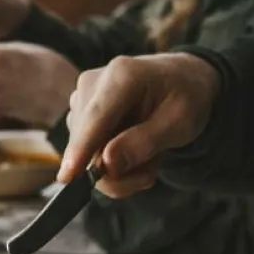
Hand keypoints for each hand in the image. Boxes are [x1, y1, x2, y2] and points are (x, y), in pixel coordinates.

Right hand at [59, 53, 220, 196]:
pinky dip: (109, 161)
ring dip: (116, 168)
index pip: (96, 117)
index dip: (81, 148)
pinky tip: (132, 149)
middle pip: (88, 143)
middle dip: (117, 171)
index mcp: (123, 76)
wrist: (180, 78)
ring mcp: (82, 97)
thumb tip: (107, 165)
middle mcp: (93, 83)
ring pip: (86, 152)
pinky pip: (86, 150)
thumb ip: (145, 143)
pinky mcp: (78, 112)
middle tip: (151, 173)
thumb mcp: (181, 122)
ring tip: (147, 156)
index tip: (68, 177)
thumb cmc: (186, 96)